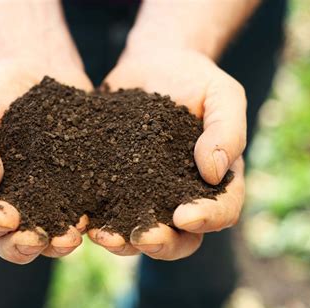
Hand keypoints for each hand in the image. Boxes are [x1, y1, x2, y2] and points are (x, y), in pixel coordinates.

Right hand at [0, 59, 92, 263]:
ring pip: (40, 235)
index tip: (7, 217)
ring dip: (52, 244)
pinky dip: (79, 224)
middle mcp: (5, 196)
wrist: (41, 68)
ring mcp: (39, 196)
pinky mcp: (70, 188)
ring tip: (70, 240)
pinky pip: (72, 214)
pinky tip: (89, 221)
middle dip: (19, 245)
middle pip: (4, 237)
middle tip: (37, 240)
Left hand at [88, 48, 245, 259]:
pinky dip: (96, 221)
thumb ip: (227, 130)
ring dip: (124, 242)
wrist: (153, 64)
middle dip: (162, 242)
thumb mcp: (221, 95)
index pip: (222, 209)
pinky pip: (107, 212)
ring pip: (139, 233)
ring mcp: (145, 195)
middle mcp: (179, 196)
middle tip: (144, 237)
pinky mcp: (113, 185)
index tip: (186, 215)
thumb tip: (213, 172)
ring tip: (104, 237)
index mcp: (214, 182)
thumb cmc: (195, 79)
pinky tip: (82, 221)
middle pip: (179, 237)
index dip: (208, 218)